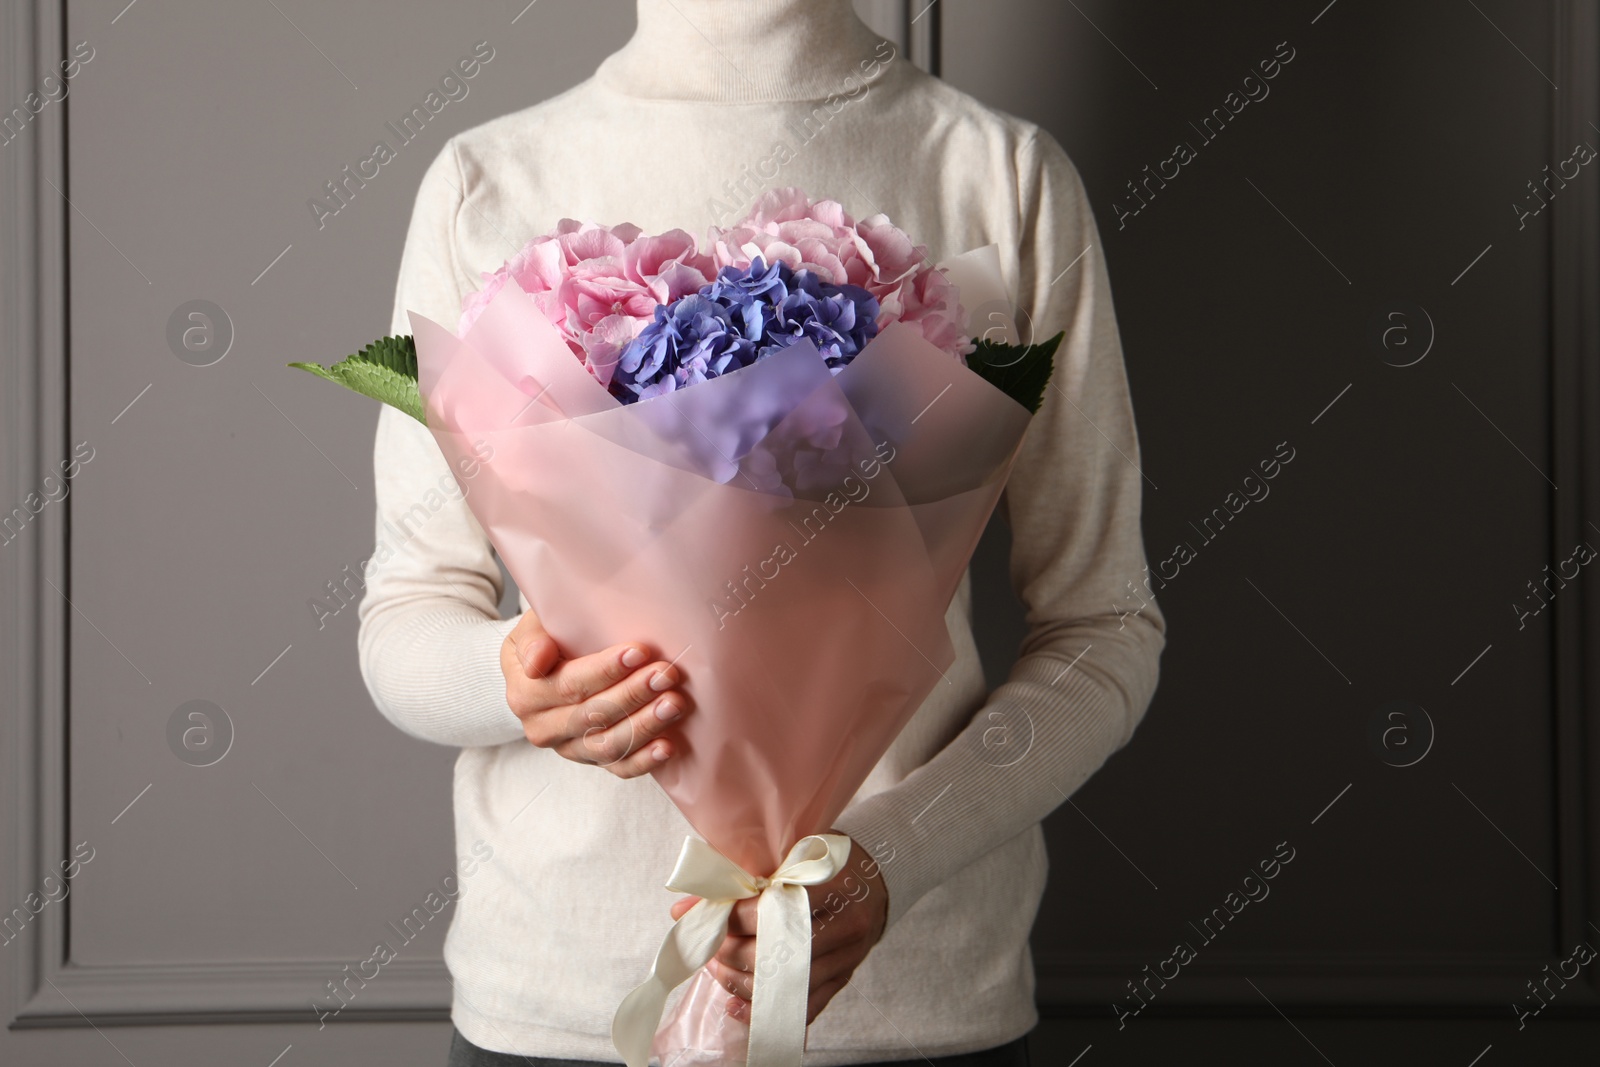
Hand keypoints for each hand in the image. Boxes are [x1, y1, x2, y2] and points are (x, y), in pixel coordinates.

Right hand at [500, 609, 690, 777]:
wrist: (546, 670)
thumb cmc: (547, 640)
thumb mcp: (532, 630)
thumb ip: (534, 641)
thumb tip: (536, 661)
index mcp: (526, 695)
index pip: (569, 684)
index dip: (605, 670)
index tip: (639, 652)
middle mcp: (543, 728)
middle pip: (593, 715)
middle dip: (633, 694)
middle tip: (666, 674)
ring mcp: (568, 748)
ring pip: (608, 745)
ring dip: (645, 725)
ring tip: (674, 703)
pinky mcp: (592, 760)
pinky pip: (618, 768)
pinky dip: (644, 760)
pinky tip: (667, 746)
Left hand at [669, 834, 888, 1024]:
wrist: (878, 878)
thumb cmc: (827, 860)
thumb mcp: (790, 854)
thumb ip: (742, 876)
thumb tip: (684, 908)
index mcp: (833, 887)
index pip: (775, 910)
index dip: (734, 918)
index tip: (708, 916)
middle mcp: (845, 928)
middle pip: (778, 953)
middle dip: (731, 952)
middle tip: (709, 945)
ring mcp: (845, 959)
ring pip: (785, 985)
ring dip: (740, 982)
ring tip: (718, 968)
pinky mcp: (842, 980)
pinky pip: (802, 1008)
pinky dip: (764, 1010)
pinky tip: (736, 1005)